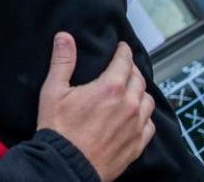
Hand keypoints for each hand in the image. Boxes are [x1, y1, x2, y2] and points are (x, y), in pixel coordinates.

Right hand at [37, 33, 154, 181]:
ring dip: (140, 91)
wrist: (66, 166)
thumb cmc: (59, 129)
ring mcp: (135, 126)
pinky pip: (150, 124)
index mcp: (110, 88)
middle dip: (131, 69)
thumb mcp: (53, 91)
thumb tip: (64, 38)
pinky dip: (144, 116)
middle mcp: (129, 105)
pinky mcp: (137, 145)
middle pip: (139, 78)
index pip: (125, 61)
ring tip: (131, 90)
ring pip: (148, 100)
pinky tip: (136, 116)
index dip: (123, 51)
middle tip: (124, 67)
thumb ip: (62, 61)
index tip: (122, 48)